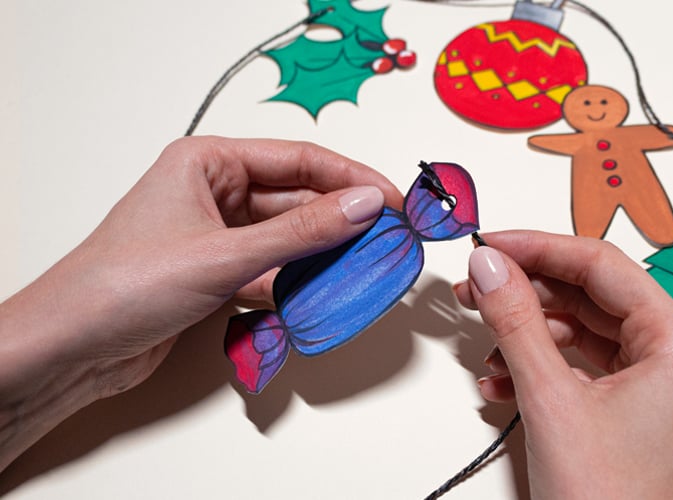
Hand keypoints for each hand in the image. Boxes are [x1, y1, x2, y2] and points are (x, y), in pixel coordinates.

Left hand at [0, 136, 401, 469]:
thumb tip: (364, 207)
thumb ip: (301, 233)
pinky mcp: (216, 272)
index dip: (350, 178)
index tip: (391, 201)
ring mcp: (216, 234)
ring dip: (321, 256)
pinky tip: (318, 294)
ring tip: (362, 269)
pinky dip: (295, 282)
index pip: (298, 159)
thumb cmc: (125, 284)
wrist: (71, 349)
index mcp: (207, 161)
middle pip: (296, 199)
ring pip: (287, 238)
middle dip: (341, 221)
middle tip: (385, 240)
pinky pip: (272, 268)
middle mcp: (213, 192)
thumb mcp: (225, 254)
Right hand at [454, 231, 672, 498]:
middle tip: (478, 286)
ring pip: (582, 331)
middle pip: (590, 296)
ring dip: (528, 333)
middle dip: (527, 293)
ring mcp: (656, 384)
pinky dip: (540, 365)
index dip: (538, 248)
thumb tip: (491, 267)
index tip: (492, 246)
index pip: (600, 265)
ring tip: (484, 339)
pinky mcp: (633, 407)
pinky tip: (502, 378)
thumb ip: (517, 322)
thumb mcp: (551, 398)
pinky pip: (582, 365)